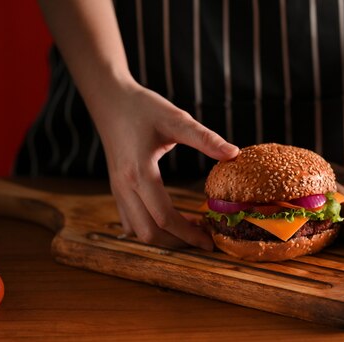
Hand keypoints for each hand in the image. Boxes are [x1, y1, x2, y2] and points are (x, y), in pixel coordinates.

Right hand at [89, 80, 238, 249]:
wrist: (109, 98)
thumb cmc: (142, 107)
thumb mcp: (177, 119)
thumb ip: (205, 138)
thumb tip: (234, 153)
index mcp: (139, 173)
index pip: (165, 217)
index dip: (190, 234)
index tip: (211, 242)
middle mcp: (124, 187)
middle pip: (150, 232)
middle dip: (178, 242)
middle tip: (204, 239)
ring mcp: (117, 189)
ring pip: (138, 231)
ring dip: (164, 237)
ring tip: (191, 229)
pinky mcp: (116, 188)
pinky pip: (130, 221)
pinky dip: (151, 227)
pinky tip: (170, 219)